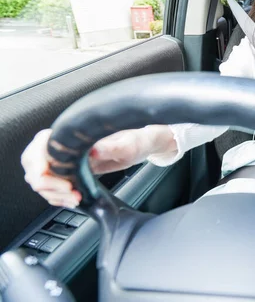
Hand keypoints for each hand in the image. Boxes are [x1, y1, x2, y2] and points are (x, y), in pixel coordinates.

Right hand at [21, 126, 175, 207]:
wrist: (144, 144)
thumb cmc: (137, 139)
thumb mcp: (130, 143)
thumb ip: (114, 146)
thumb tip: (95, 151)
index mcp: (74, 132)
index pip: (40, 145)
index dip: (42, 165)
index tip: (63, 182)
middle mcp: (66, 144)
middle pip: (33, 162)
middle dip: (45, 183)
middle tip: (69, 193)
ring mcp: (66, 157)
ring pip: (39, 176)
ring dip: (51, 192)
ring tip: (73, 199)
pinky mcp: (71, 169)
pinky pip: (51, 185)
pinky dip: (57, 196)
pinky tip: (72, 200)